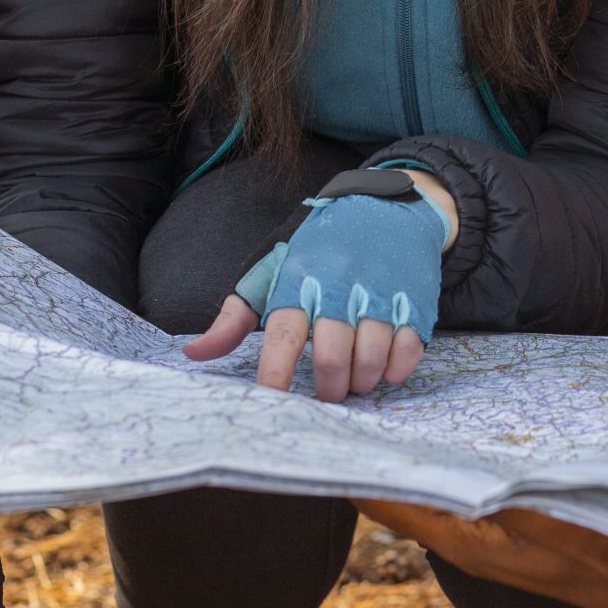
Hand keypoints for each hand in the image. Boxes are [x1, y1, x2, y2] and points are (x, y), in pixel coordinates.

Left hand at [183, 172, 456, 401]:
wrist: (387, 207)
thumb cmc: (321, 248)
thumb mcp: (272, 271)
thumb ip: (234, 317)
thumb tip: (193, 354)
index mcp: (300, 281)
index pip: (284, 335)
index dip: (276, 373)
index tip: (271, 400)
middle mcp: (340, 288)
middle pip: (332, 357)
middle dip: (328, 388)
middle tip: (327, 391)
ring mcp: (380, 294)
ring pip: (370, 359)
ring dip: (361, 382)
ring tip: (354, 378)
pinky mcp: (413, 301)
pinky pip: (407, 352)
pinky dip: (393, 371)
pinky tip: (383, 366)